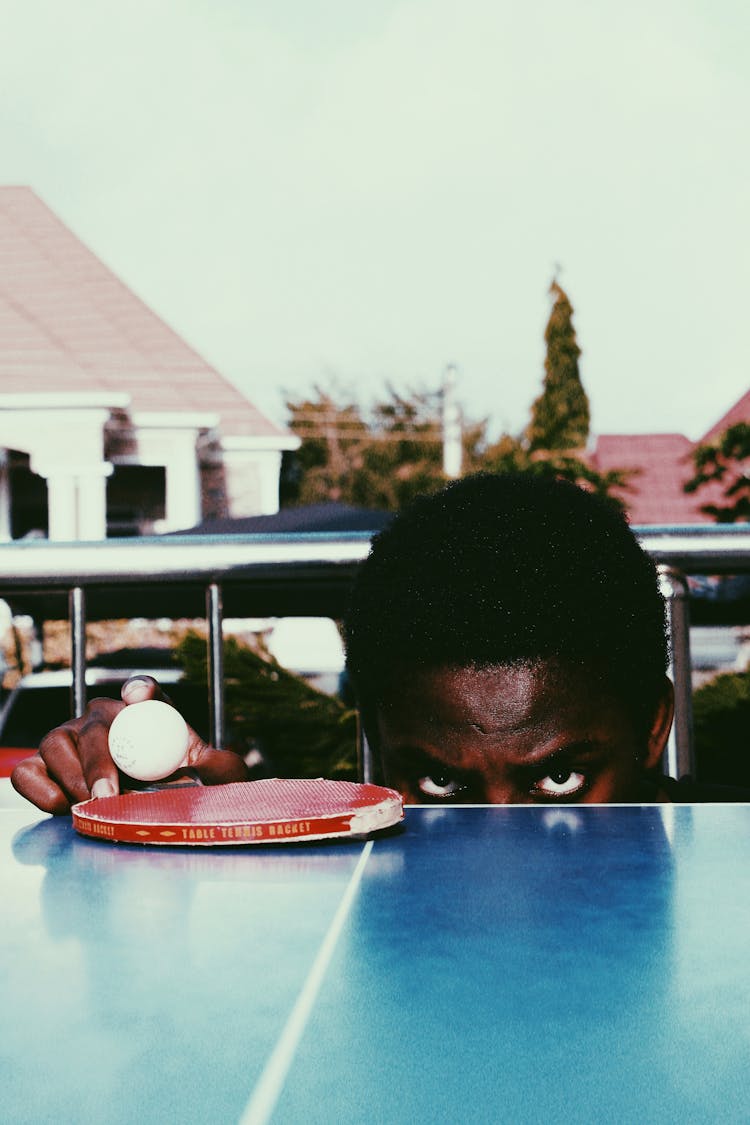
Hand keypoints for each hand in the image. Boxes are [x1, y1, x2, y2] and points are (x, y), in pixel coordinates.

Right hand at [10, 675, 248, 813]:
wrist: (148, 813)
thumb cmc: (182, 788)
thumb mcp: (212, 778)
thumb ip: (220, 767)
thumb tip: (211, 762)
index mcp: (147, 712)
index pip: (144, 690)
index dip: (141, 689)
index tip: (140, 697)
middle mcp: (105, 719)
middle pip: (95, 723)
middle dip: (98, 757)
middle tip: (107, 792)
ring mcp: (70, 740)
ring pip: (56, 742)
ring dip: (71, 776)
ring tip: (91, 805)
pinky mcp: (43, 768)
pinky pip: (28, 770)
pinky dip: (39, 788)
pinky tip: (61, 806)